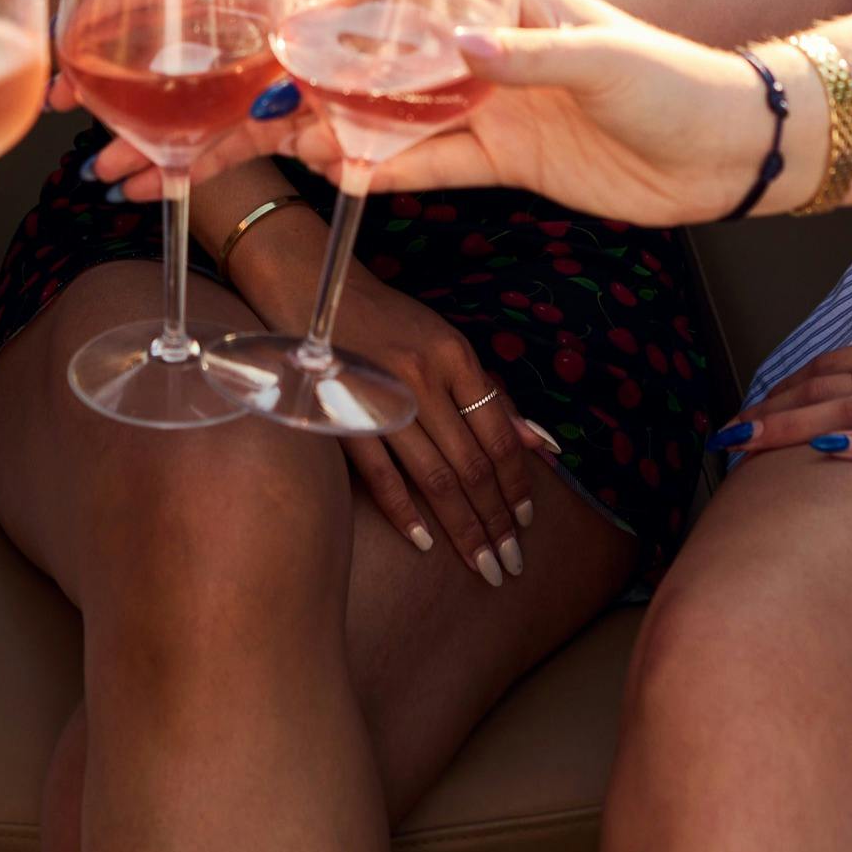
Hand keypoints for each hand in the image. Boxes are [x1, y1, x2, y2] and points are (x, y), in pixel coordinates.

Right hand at [226, 217, 546, 583]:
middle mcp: (423, 376)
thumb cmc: (385, 321)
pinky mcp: (341, 413)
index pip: (498, 434)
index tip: (526, 523)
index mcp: (454, 356)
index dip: (516, 484)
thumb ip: (490, 395)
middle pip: (471, 464)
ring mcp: (381, 396)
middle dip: (496, 519)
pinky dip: (404, 512)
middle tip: (511, 564)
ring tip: (482, 565)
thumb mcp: (445, 343)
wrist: (312, 286)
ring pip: (434, 477)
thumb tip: (540, 446)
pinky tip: (425, 543)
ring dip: (463, 528)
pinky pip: (380, 474)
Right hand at [279, 0, 767, 227]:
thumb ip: (530, 56)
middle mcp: (491, 49)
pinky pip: (433, 163)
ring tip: (286, 140)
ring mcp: (495, 106)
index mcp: (515, 1)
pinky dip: (389, 170)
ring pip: (399, 113)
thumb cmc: (676, 80)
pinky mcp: (507, 160)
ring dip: (341, 127)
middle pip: (391, 52)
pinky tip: (342, 174)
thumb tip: (457, 50)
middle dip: (328, 67)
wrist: (729, 152)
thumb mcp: (605, 58)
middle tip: (267, 86)